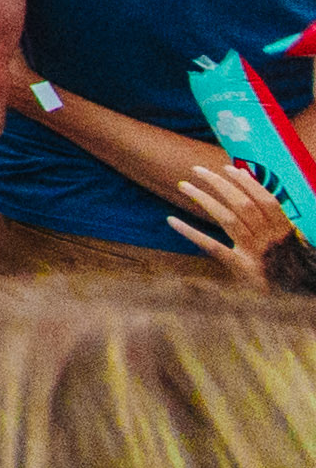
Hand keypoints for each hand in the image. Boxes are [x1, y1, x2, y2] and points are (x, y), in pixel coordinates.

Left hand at [164, 158, 299, 281]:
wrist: (295, 299)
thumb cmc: (286, 264)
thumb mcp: (285, 240)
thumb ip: (270, 217)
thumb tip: (247, 184)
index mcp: (284, 230)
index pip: (265, 200)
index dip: (247, 182)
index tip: (227, 168)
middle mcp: (270, 239)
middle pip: (243, 205)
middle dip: (219, 184)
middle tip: (197, 170)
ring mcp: (255, 254)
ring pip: (228, 220)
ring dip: (204, 199)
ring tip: (183, 185)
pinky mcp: (240, 268)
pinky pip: (213, 248)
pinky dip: (191, 233)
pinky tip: (172, 220)